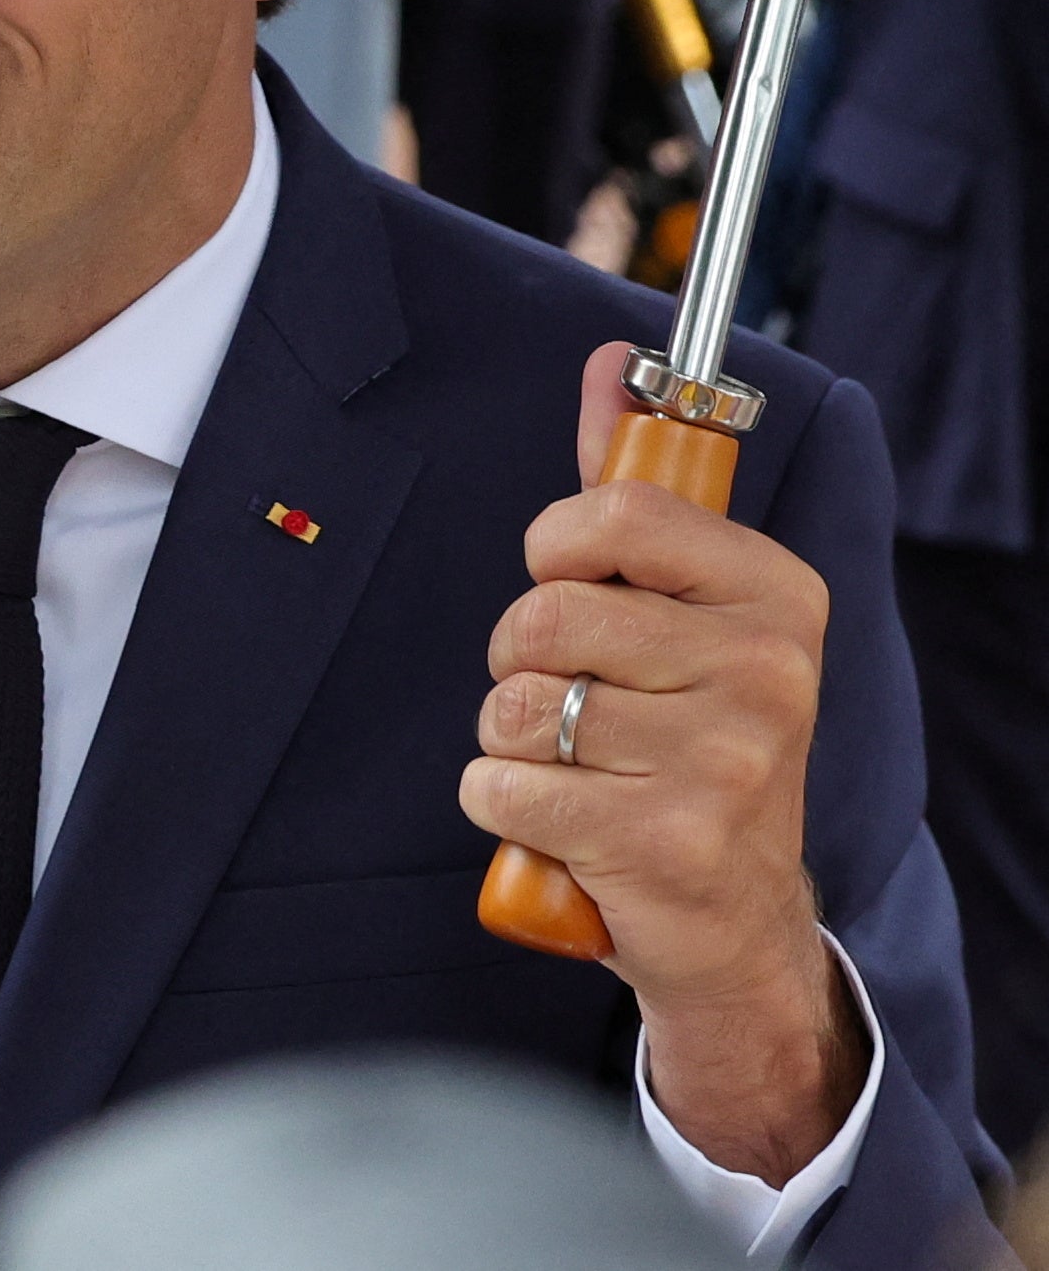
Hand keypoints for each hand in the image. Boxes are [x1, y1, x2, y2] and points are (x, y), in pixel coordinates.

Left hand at [462, 344, 864, 1181]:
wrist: (736, 918)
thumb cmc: (689, 737)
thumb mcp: (687, 607)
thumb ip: (639, 485)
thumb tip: (612, 359)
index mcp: (779, 595)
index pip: (606, 511)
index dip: (555, 548)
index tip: (577, 580)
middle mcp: (769, 672)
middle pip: (540, 612)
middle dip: (522, 658)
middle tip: (580, 701)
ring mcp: (722, 762)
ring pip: (510, 702)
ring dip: (510, 739)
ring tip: (578, 764)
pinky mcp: (661, 841)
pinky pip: (497, 784)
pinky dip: (501, 805)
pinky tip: (565, 824)